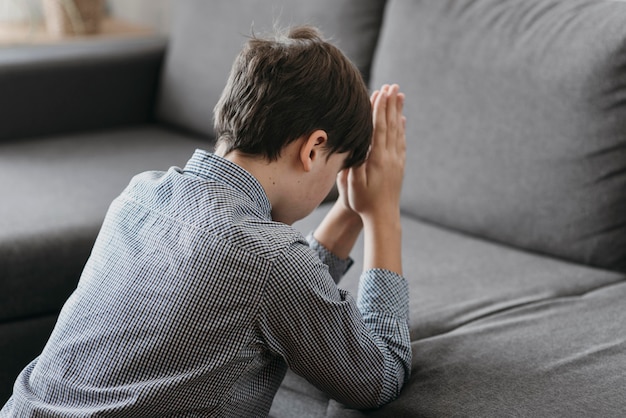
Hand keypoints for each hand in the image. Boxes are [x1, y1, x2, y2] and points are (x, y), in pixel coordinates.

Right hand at [346, 84, 406, 220]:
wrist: (383, 217)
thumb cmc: (363, 202)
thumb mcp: (353, 185)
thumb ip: (354, 164)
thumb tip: (355, 145)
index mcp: (378, 159)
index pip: (379, 128)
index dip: (379, 109)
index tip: (381, 92)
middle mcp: (391, 157)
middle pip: (391, 125)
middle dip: (390, 104)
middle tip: (392, 85)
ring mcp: (397, 161)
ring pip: (398, 131)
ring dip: (398, 111)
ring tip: (399, 95)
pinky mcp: (399, 166)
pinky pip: (401, 141)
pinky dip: (401, 128)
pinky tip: (402, 120)